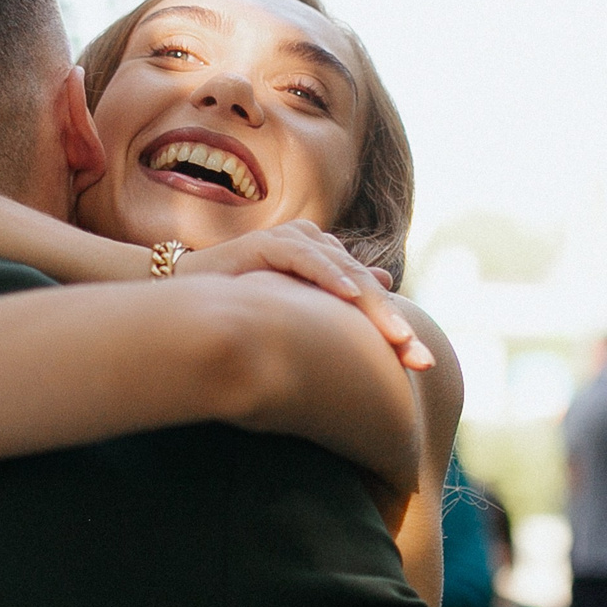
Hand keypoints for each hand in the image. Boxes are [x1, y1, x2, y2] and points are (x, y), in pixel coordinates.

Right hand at [175, 222, 430, 368]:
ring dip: (374, 305)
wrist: (185, 291)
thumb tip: (382, 290)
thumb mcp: (293, 313)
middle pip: (366, 285)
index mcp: (325, 261)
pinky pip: (305, 258)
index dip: (396, 329)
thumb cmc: (239, 305)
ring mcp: (293, 240)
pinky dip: (329, 276)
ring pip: (345, 272)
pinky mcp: (268, 242)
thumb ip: (332, 305)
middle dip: (394, 324)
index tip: (422, 366)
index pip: (371, 295)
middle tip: (420, 358)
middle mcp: (315, 245)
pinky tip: (349, 297)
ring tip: (399, 336)